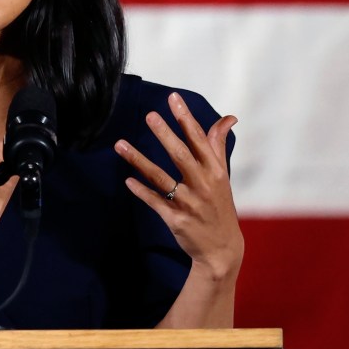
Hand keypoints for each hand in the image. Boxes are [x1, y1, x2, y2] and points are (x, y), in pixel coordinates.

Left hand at [115, 92, 242, 279]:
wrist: (222, 250)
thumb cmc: (219, 206)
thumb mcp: (222, 176)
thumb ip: (218, 146)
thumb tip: (229, 117)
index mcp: (215, 171)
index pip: (199, 140)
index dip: (186, 118)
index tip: (173, 98)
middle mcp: (203, 185)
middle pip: (181, 156)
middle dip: (165, 135)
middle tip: (149, 115)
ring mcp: (189, 203)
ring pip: (161, 178)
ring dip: (139, 160)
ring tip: (120, 144)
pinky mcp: (176, 219)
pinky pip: (155, 201)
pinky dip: (141, 190)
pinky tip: (127, 179)